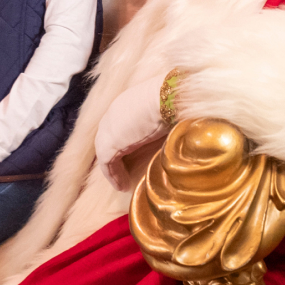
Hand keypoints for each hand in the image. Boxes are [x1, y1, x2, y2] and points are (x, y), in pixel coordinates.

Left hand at [95, 76, 171, 190]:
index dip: (125, 143)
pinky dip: (113, 175)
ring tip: (123, 184)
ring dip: (114, 169)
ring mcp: (109, 127)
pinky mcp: (109, 142)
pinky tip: (122, 186)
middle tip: (124, 172)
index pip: (121, 125)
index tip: (132, 157)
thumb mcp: (169, 113)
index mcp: (128, 103)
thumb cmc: (177, 102)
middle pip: (110, 138)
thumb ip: (163, 123)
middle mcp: (114, 113)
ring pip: (106, 151)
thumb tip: (177, 133)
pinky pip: (106, 162)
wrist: (170, 98)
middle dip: (116, 156)